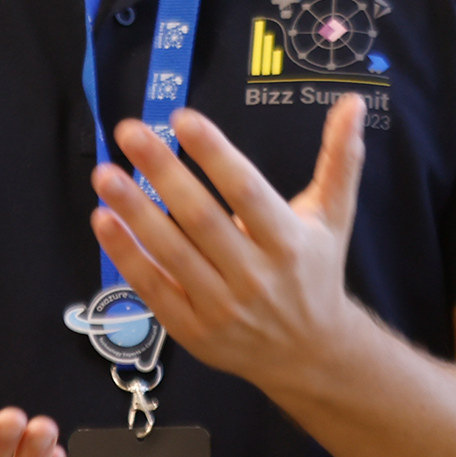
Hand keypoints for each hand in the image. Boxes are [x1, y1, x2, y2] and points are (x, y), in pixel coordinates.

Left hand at [93, 97, 369, 390]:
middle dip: (162, 172)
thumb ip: (340, 160)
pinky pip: (154, 289)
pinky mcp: (194, 330)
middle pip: (201, 218)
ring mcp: (222, 307)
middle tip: (129, 131)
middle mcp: (256, 275)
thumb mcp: (333, 217)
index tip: (182, 118)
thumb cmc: (316, 271)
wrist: (310, 353)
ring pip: (171, 253)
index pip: (246, 191)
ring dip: (134, 211)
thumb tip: (353, 102)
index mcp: (289, 241)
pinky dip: (126, 256)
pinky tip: (102, 220)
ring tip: (105, 173)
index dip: (214, 154)